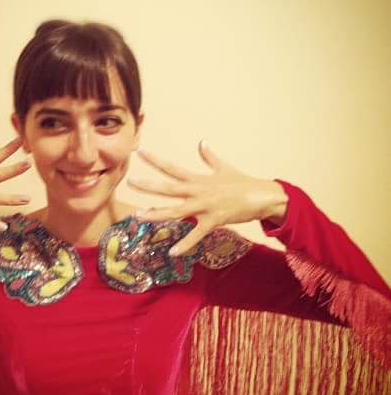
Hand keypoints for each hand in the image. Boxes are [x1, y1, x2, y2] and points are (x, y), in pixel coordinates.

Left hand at [127, 140, 287, 255]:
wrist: (264, 196)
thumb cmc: (244, 183)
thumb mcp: (224, 167)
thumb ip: (210, 157)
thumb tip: (202, 142)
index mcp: (199, 179)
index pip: (173, 168)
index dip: (156, 160)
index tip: (140, 152)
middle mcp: (199, 192)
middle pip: (169, 188)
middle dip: (149, 185)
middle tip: (130, 181)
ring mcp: (205, 207)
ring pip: (176, 211)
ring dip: (157, 214)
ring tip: (139, 215)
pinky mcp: (214, 221)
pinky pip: (196, 235)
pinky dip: (185, 244)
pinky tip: (172, 252)